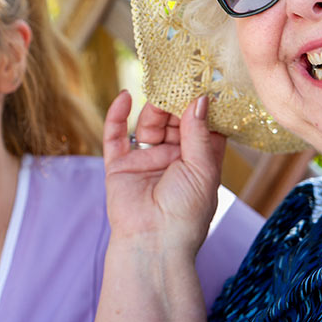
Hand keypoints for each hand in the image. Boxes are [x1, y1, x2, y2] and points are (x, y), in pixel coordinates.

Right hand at [102, 91, 226, 252]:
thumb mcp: (203, 170)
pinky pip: (116, 136)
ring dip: (154, 106)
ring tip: (158, 89)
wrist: (154, 244)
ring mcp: (146, 161)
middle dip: (177, 101)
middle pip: (175, 121)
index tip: (206, 79)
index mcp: (199, 163)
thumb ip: (199, 133)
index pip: (203, 126)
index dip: (204, 105)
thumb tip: (200, 99)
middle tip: (180, 77)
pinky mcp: (120, 165)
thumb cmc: (186, 214)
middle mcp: (173, 159)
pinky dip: (118, 115)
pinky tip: (125, 97)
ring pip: (149, 124)